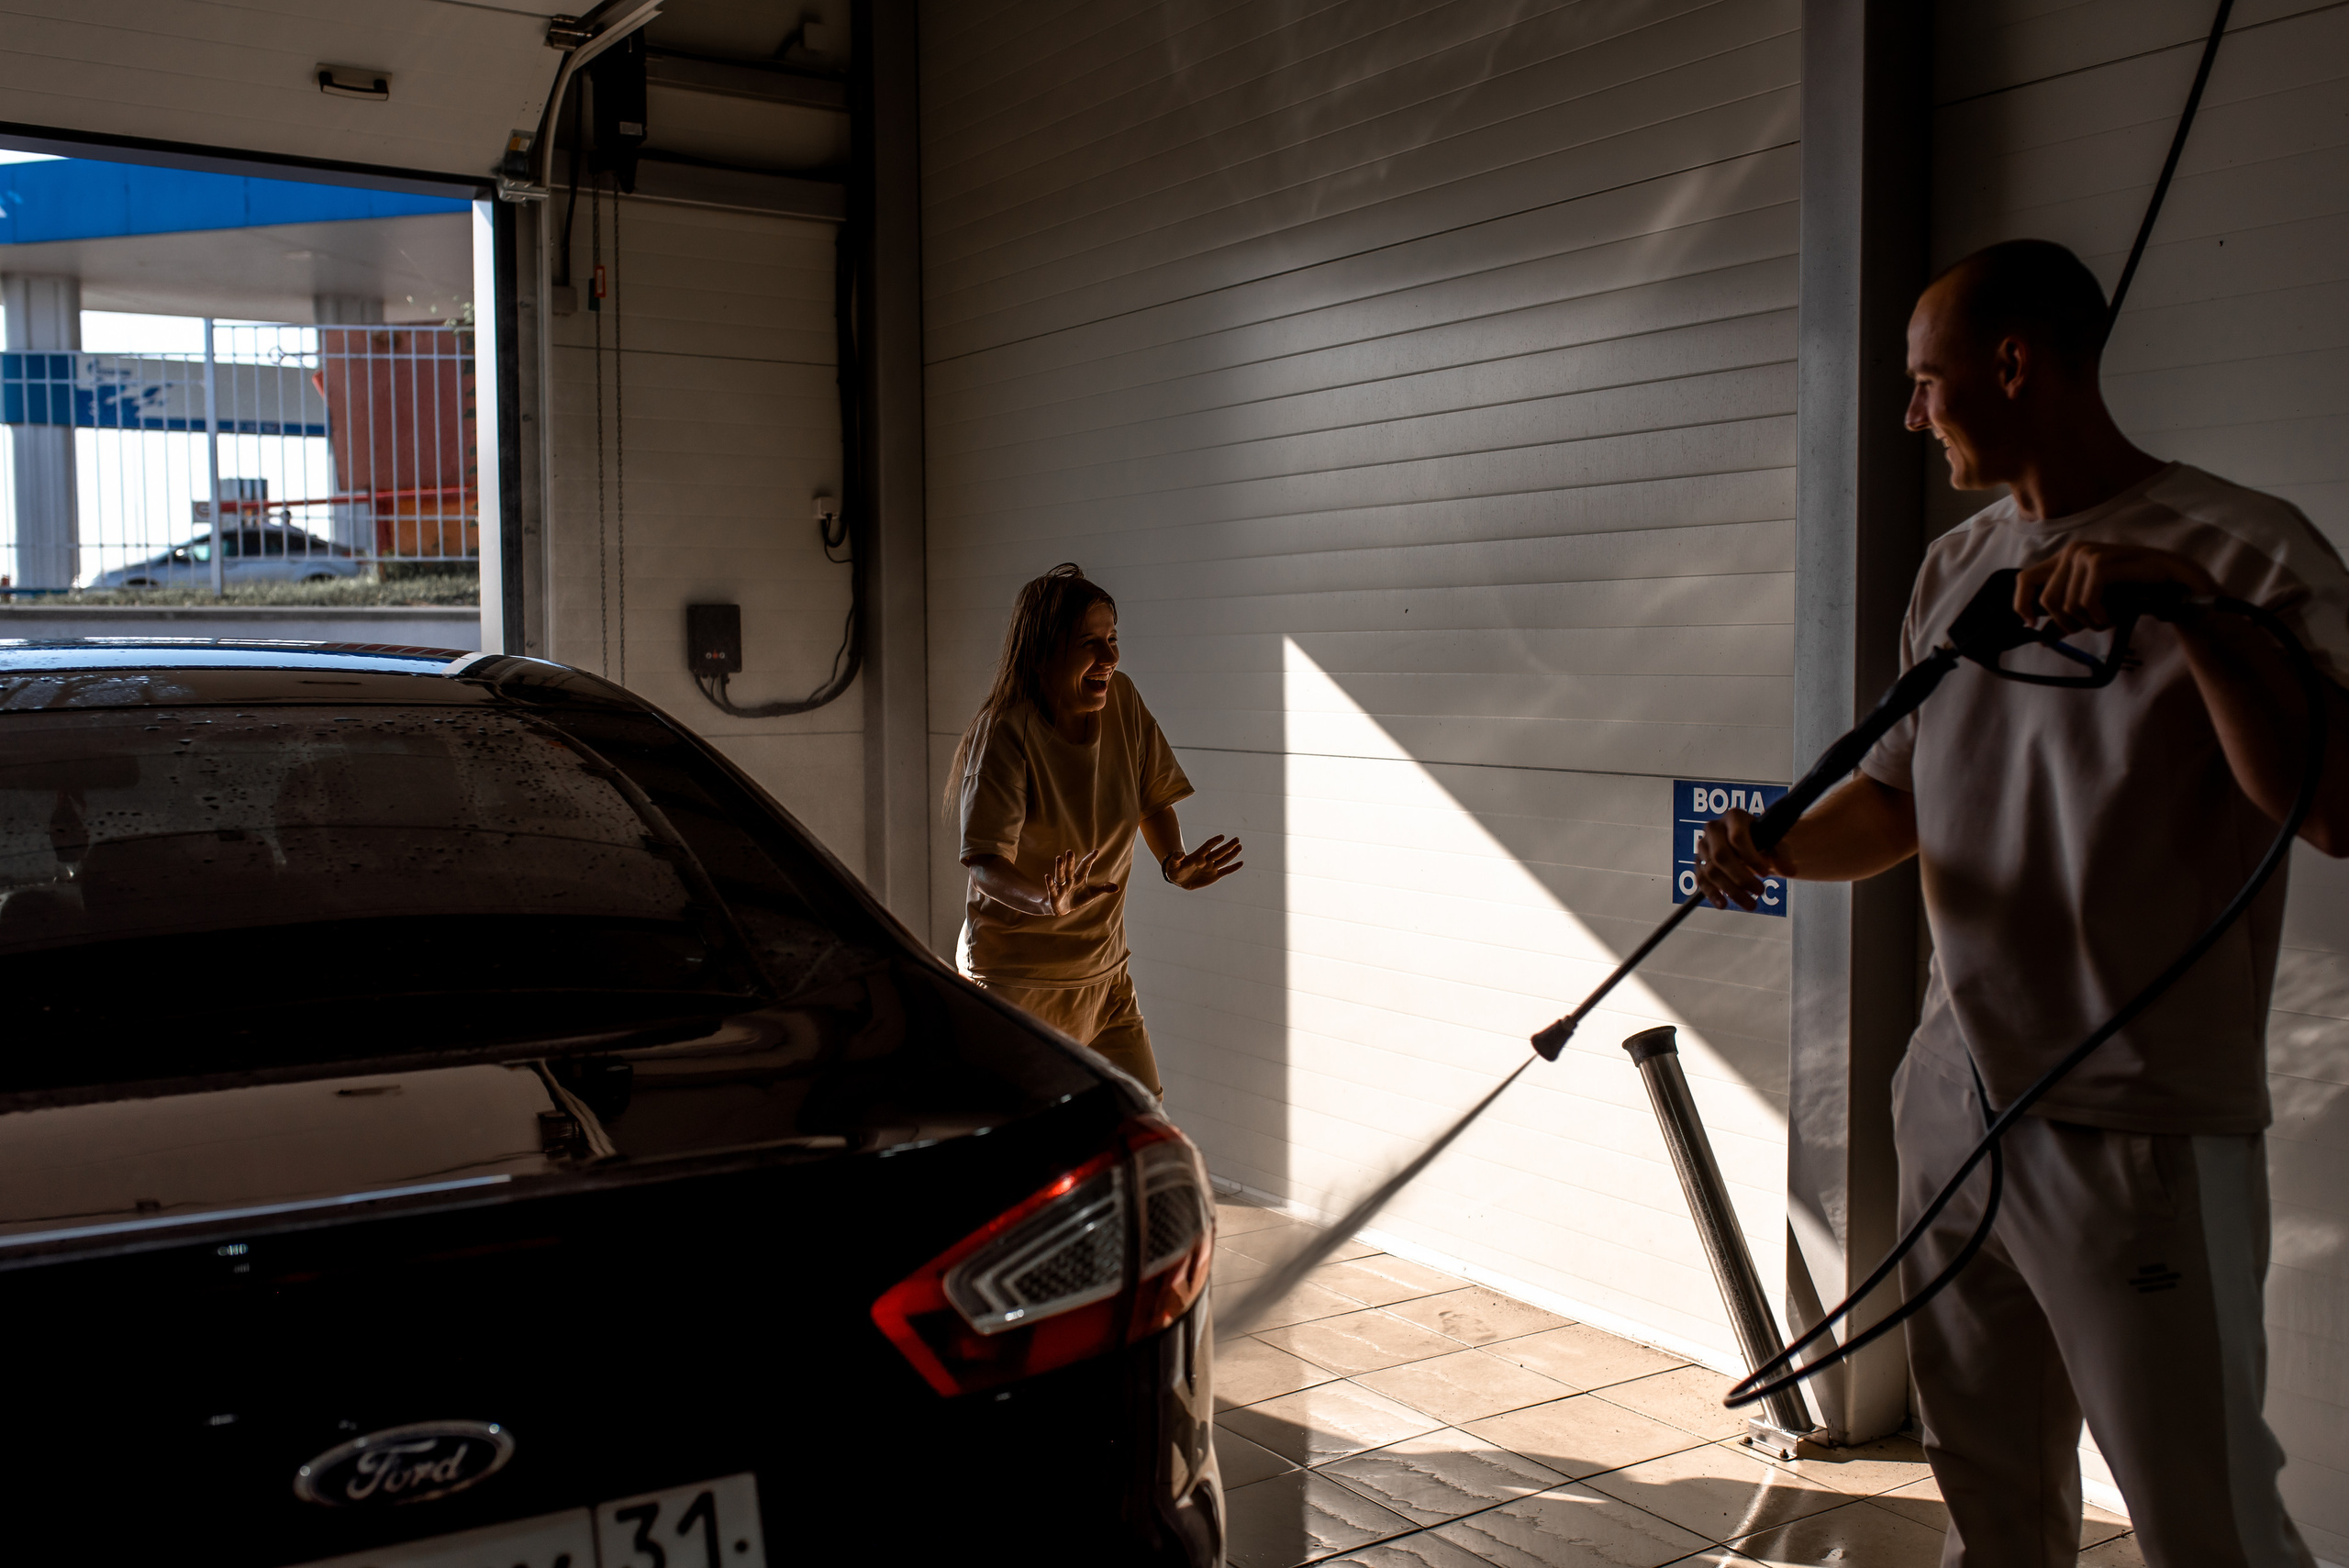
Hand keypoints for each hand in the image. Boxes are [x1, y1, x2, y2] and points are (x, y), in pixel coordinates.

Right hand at [1042, 850, 1116, 915]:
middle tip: (1070, 851)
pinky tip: (1047, 876)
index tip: (1096, 851)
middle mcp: (1069, 879)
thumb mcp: (1092, 893)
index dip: (1090, 859)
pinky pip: (1052, 888)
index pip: (1085, 866)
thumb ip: (1103, 889)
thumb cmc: (1078, 897)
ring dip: (1059, 868)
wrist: (1063, 908)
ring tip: (1059, 858)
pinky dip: (1049, 883)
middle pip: (1070, 869)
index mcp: (1079, 877)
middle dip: (1070, 861)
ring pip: (1060, 876)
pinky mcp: (1055, 895)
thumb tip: (1117, 887)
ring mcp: (1061, 886)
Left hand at [1162, 834, 1243, 889]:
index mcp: (1198, 856)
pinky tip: (1241, 863)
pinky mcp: (1214, 875)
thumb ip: (1176, 859)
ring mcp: (1211, 867)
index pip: (1207, 847)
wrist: (1179, 878)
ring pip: (1224, 860)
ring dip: (1232, 854)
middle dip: (1228, 846)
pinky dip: (1233, 868)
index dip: (1214, 842)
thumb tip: (1179, 853)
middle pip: (1219, 852)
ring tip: (1239, 846)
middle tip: (1236, 839)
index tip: (1222, 837)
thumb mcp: (1173, 864)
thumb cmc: (1175, 869)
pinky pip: (1225, 871)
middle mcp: (1207, 860)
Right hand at [1692, 808, 1795, 910]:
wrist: (1750, 844)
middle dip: (1741, 877)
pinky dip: (1712, 894)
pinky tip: (1724, 905)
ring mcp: (1703, 846)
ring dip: (1731, 890)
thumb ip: (1783, 855)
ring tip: (1751, 904)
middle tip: (1761, 891)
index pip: (1738, 838)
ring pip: (1711, 871)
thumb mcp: (1775, 843)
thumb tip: (1789, 872)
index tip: (1766, 873)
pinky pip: (1701, 880)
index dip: (1751, 858)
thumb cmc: (1763, 841)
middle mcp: (1714, 829)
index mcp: (1734, 817)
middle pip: (1721, 855)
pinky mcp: (1699, 862)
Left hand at [2014, 542, 2214, 634]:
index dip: (2021, 604)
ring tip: (2108, 618)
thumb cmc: (2132, 593)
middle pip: (2047, 601)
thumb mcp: (2093, 607)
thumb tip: (2041, 637)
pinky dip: (2099, 616)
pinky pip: (2085, 601)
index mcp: (2064, 559)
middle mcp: (2071, 552)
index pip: (2025, 579)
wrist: (2171, 583)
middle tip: (2092, 626)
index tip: (2031, 624)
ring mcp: (2085, 554)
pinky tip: (2113, 616)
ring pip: (2067, 604)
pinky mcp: (2101, 562)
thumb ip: (2067, 617)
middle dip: (2068, 623)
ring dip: (2088, 622)